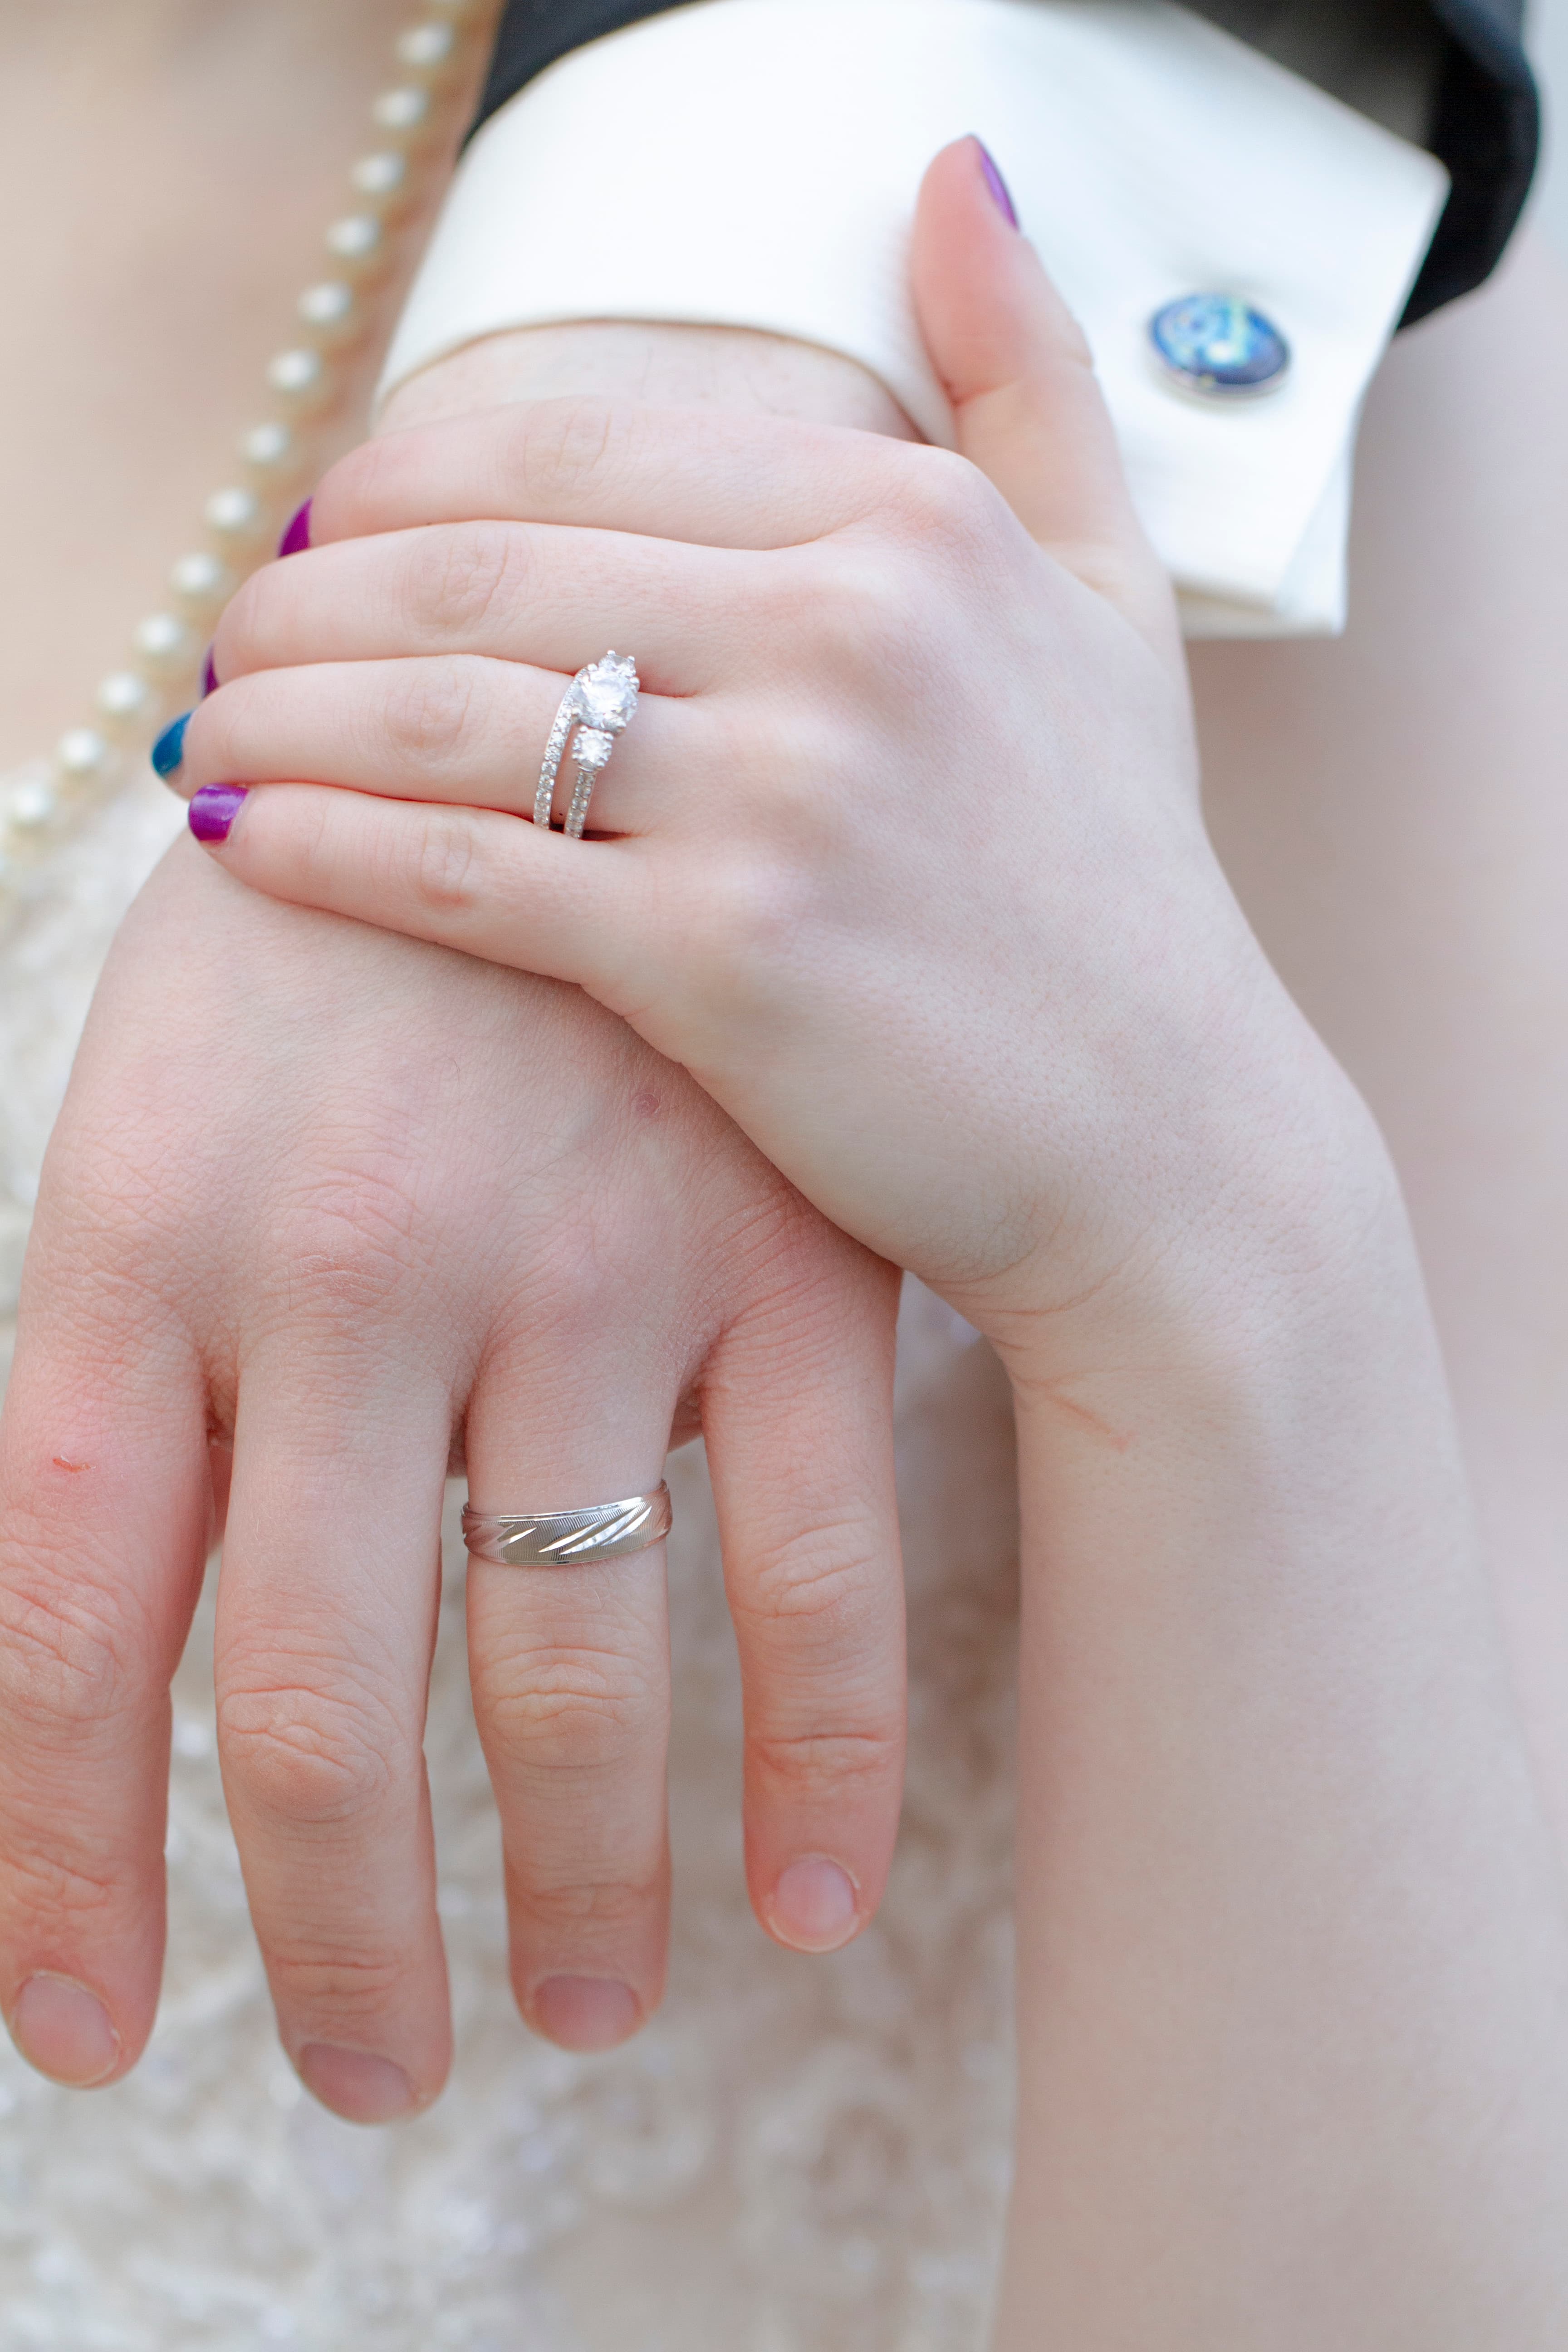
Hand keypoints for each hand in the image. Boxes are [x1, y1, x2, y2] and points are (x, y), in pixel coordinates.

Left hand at [0, 591, 905, 2118]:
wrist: (575, 696)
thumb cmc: (335, 941)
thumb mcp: (163, 1119)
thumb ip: (126, 1376)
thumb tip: (85, 1647)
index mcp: (150, 1228)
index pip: (63, 1612)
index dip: (53, 1852)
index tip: (82, 2028)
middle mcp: (353, 1269)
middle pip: (316, 1702)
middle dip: (335, 1937)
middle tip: (364, 2069)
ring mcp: (586, 1266)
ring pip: (572, 1672)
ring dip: (577, 1891)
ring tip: (575, 2010)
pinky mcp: (779, 1259)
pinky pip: (818, 1575)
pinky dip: (816, 1769)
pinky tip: (799, 1906)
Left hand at [170, 140, 1337, 1369]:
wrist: (1161, 1145)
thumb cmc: (1115, 883)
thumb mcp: (1112, 599)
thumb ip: (1031, 380)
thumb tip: (962, 171)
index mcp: (910, 524)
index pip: (566, 446)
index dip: (400, 480)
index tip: (328, 531)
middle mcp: (847, 630)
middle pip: (474, 561)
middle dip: (306, 592)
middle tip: (233, 631)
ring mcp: (782, 795)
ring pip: (440, 709)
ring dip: (282, 709)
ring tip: (211, 728)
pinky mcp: (720, 958)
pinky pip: (459, 870)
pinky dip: (326, 843)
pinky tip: (247, 839)